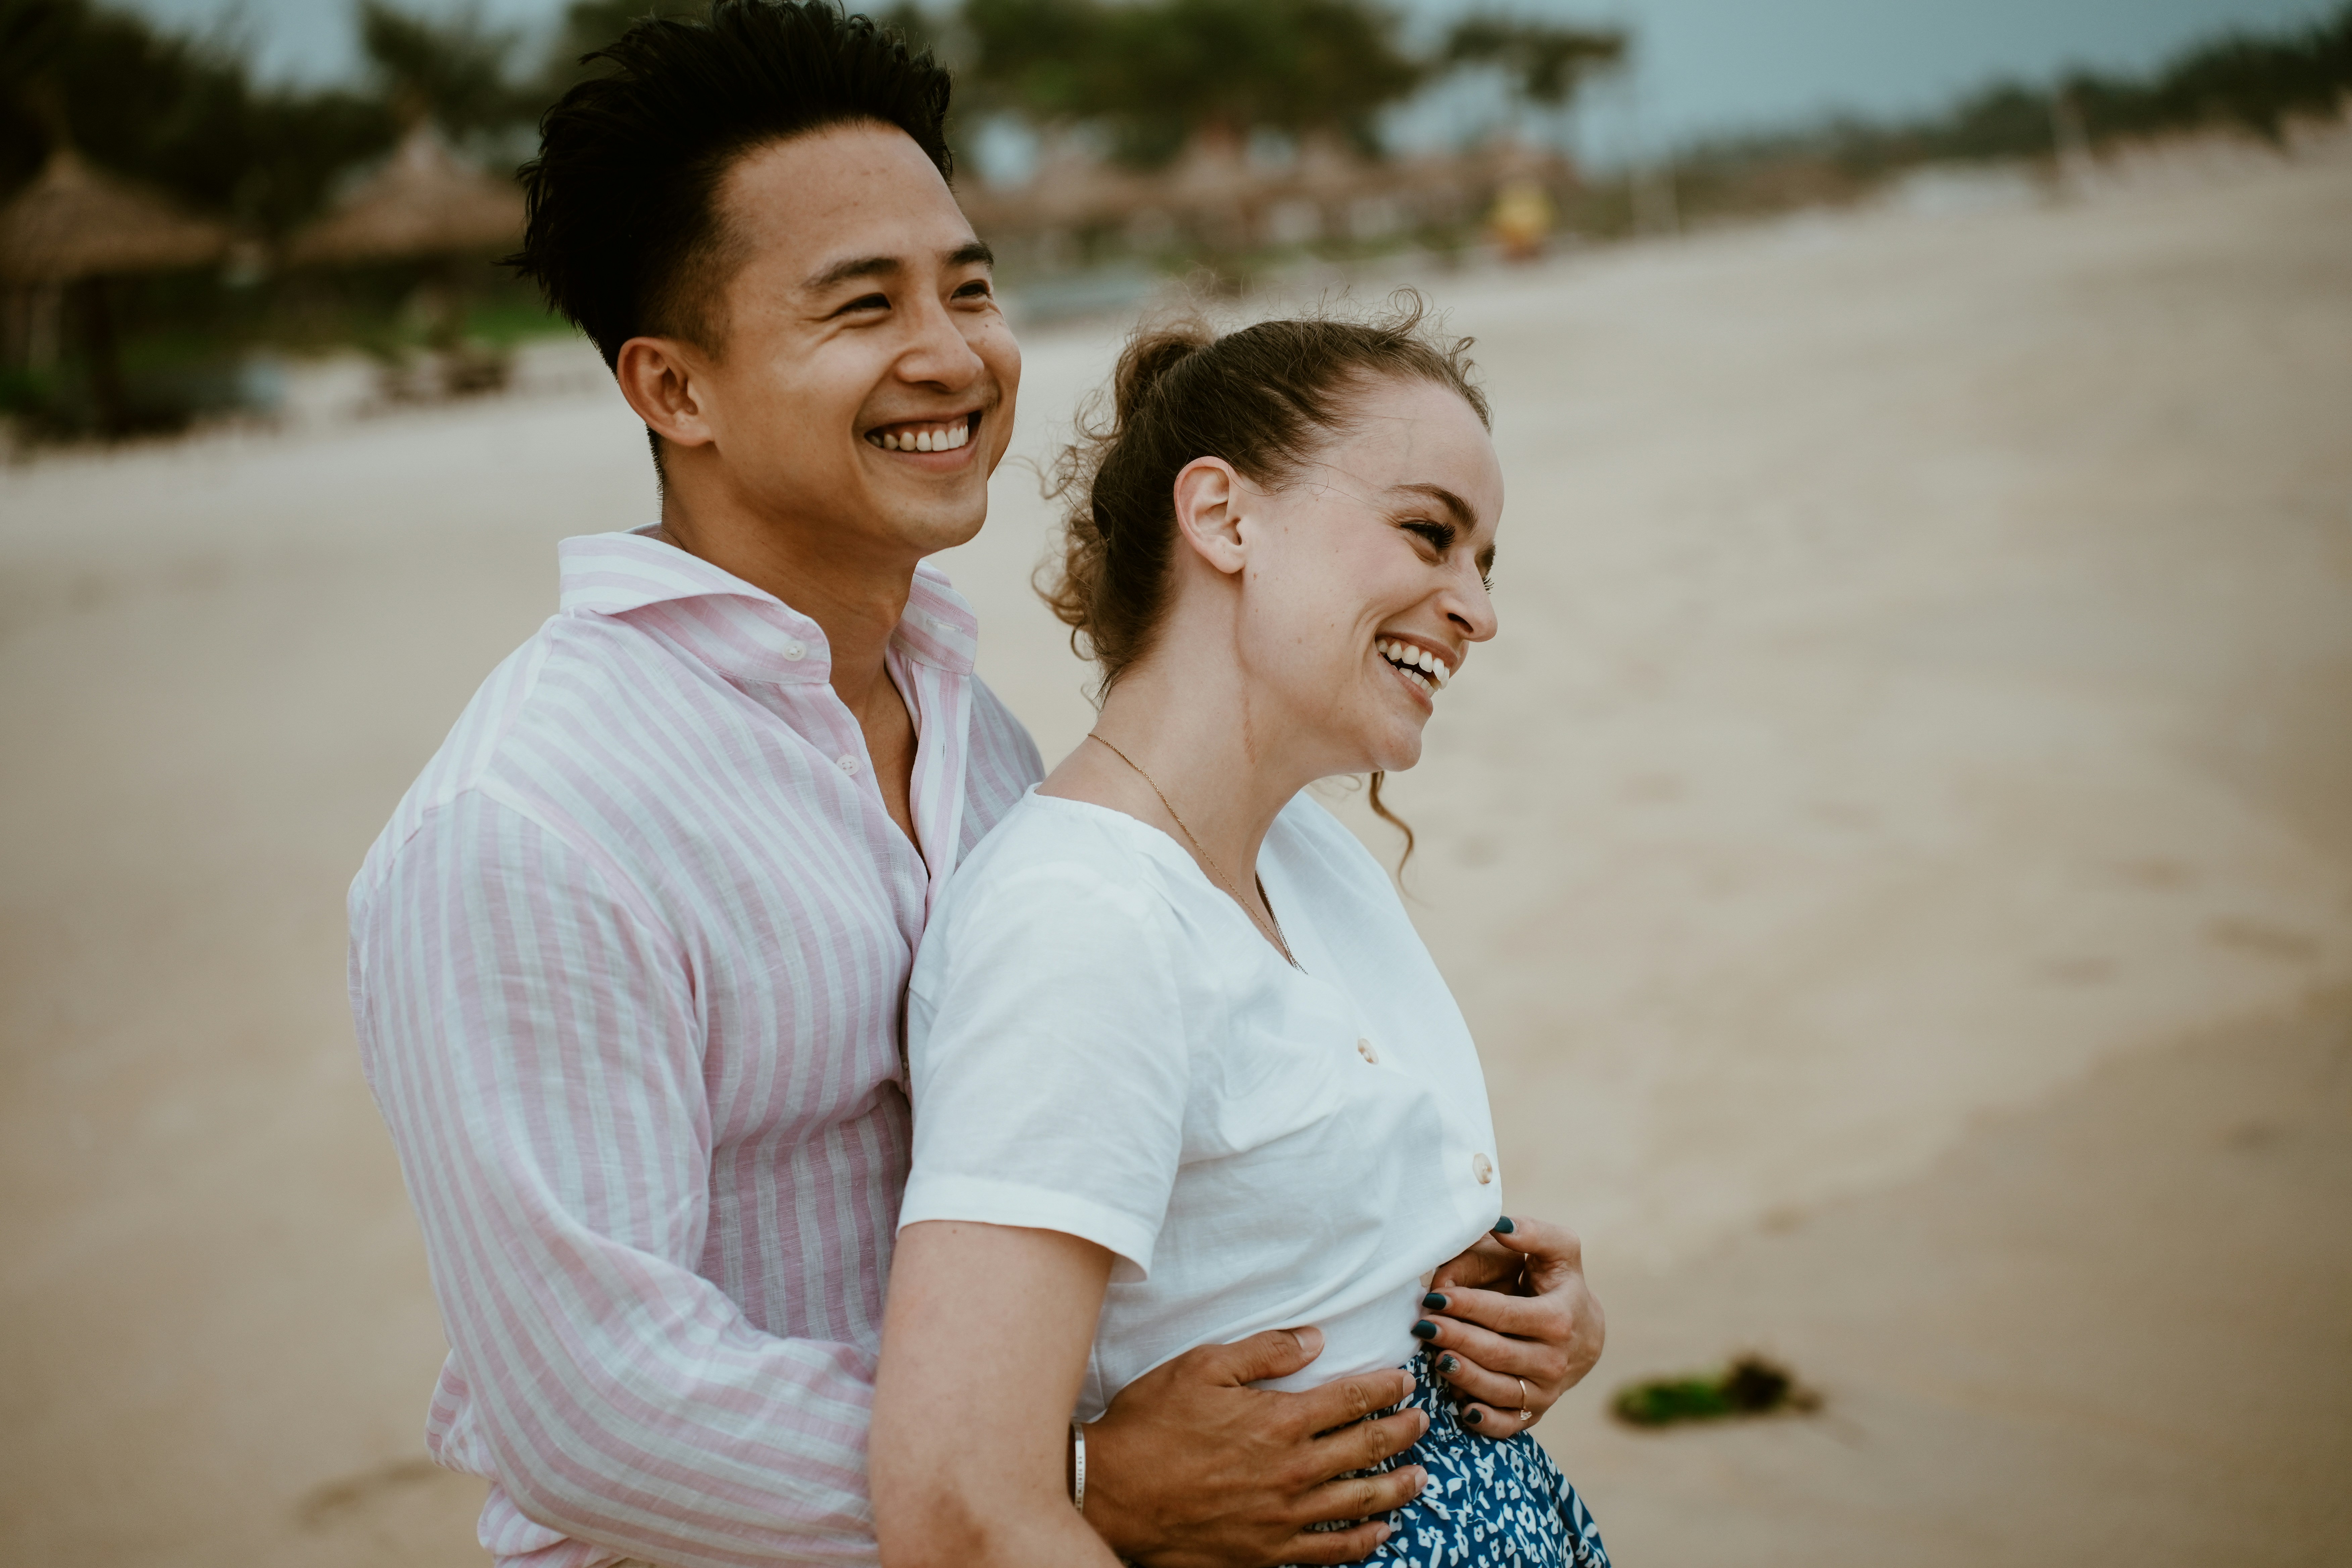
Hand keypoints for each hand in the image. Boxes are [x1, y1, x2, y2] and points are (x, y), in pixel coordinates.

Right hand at [1083, 1326, 1431, 1567]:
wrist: (1113, 1493)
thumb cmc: (1152, 1424)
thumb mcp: (1202, 1367)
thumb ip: (1265, 1351)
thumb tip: (1317, 1339)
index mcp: (1279, 1420)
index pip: (1351, 1400)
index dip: (1384, 1389)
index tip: (1405, 1382)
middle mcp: (1292, 1470)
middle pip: (1367, 1448)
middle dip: (1402, 1433)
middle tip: (1422, 1423)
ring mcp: (1284, 1516)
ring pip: (1360, 1501)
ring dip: (1396, 1488)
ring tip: (1418, 1478)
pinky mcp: (1268, 1552)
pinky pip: (1331, 1550)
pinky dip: (1363, 1541)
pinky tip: (1381, 1533)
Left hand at [1417, 1216, 1603, 1438]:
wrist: (1586, 1331)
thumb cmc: (1561, 1283)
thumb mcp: (1559, 1250)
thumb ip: (1532, 1233)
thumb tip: (1499, 1224)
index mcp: (1560, 1318)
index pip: (1505, 1315)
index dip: (1467, 1306)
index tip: (1434, 1297)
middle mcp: (1555, 1360)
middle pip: (1497, 1353)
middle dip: (1457, 1339)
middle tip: (1423, 1326)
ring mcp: (1546, 1390)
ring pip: (1499, 1390)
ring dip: (1463, 1376)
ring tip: (1435, 1357)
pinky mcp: (1535, 1412)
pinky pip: (1510, 1425)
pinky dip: (1486, 1422)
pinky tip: (1462, 1410)